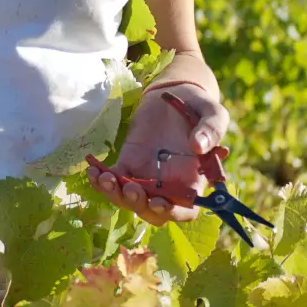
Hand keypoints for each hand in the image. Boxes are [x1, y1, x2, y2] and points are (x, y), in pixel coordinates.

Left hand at [86, 85, 229, 225]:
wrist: (174, 93)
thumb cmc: (198, 107)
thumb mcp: (213, 114)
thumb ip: (211, 130)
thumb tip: (199, 146)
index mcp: (192, 180)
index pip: (185, 210)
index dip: (172, 213)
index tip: (158, 202)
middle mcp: (168, 184)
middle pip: (152, 211)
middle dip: (138, 205)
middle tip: (131, 188)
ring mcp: (146, 174)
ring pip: (129, 198)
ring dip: (115, 194)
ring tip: (105, 177)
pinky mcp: (129, 161)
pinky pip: (114, 178)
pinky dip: (101, 179)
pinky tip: (93, 170)